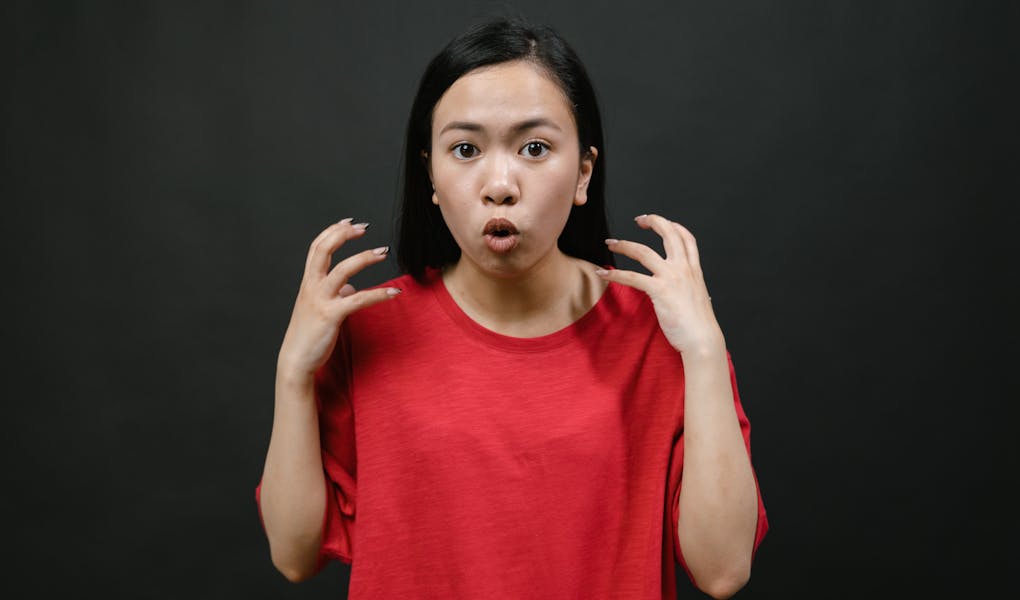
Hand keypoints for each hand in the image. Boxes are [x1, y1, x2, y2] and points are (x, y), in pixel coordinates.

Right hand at [276, 218, 399, 379]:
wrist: (297, 360)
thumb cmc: (309, 334)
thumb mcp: (320, 308)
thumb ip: (334, 294)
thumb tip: (350, 288)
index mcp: (308, 282)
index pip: (316, 248)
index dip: (332, 231)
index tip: (349, 222)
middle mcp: (312, 287)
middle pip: (324, 250)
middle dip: (344, 235)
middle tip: (364, 227)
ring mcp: (321, 300)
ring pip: (342, 270)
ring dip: (364, 257)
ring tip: (383, 251)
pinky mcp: (332, 316)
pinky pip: (358, 300)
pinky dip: (379, 294)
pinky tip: (394, 293)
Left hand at [596, 214, 724, 355]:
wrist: (702, 340)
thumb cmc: (699, 325)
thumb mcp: (698, 298)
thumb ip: (689, 288)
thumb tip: (686, 290)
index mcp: (694, 270)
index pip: (687, 238)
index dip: (673, 225)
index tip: (661, 222)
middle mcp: (684, 269)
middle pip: (668, 234)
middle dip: (653, 221)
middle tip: (638, 219)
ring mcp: (672, 278)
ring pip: (643, 251)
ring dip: (624, 244)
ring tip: (610, 243)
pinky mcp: (659, 290)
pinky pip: (631, 277)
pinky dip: (614, 273)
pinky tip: (602, 273)